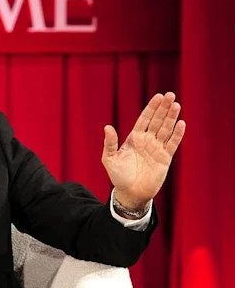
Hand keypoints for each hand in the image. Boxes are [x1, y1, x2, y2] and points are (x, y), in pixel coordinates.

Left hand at [102, 92, 185, 208]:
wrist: (130, 193)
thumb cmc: (118, 176)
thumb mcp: (109, 159)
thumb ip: (109, 143)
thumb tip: (107, 127)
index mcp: (134, 139)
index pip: (144, 119)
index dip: (151, 108)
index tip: (158, 96)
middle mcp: (147, 141)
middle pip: (157, 121)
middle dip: (163, 108)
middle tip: (170, 95)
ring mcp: (157, 149)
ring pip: (166, 130)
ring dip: (171, 118)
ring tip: (176, 105)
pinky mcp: (165, 158)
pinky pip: (172, 144)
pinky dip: (177, 134)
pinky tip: (181, 124)